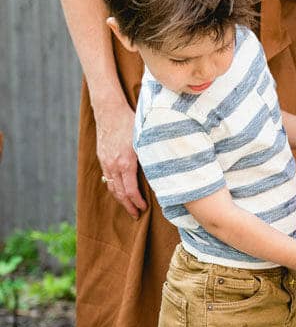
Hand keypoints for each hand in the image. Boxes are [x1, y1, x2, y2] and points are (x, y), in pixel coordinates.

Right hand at [95, 102, 146, 218]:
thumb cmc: (130, 122)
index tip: (144, 209)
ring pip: (112, 187)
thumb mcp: (144, 139)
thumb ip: (150, 155)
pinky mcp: (102, 158)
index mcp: (126, 162)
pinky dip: (114, 188)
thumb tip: (163, 171)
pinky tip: (120, 192)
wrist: (109, 110)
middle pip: (120, 193)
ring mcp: (106, 162)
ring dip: (120, 200)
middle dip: (128, 206)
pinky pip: (107, 178)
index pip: (131, 190)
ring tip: (128, 208)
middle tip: (136, 215)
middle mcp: (114, 165)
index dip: (137, 202)